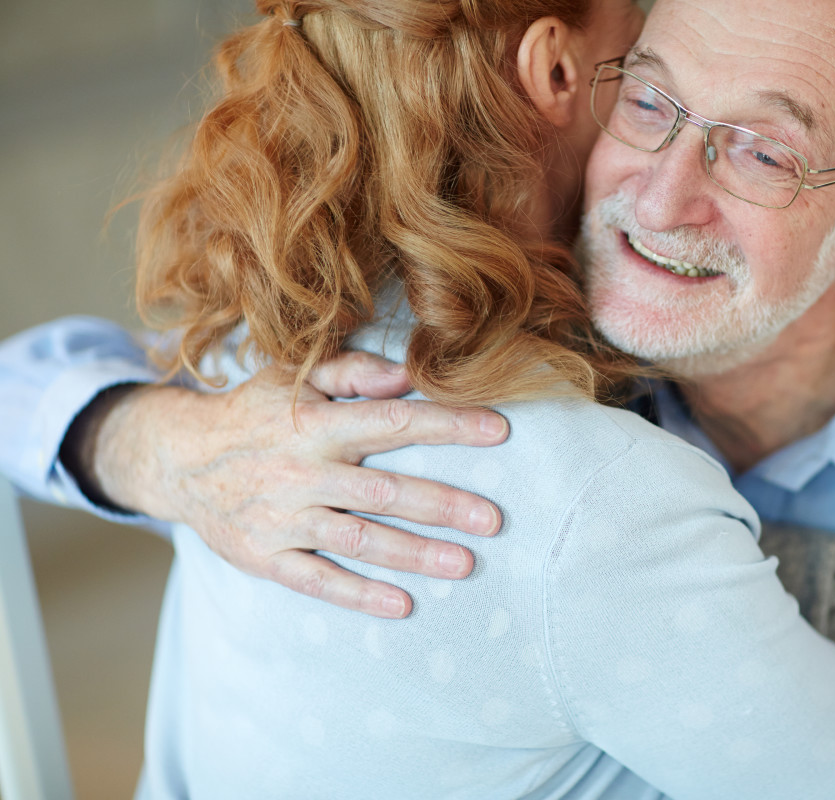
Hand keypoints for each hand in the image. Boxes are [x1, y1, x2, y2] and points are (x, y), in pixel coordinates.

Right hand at [87, 351, 508, 617]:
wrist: (175, 458)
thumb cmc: (252, 412)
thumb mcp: (293, 375)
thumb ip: (353, 369)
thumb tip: (408, 374)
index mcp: (316, 423)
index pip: (393, 422)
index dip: (448, 426)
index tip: (499, 430)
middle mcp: (302, 471)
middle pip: (384, 490)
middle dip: (443, 504)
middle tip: (494, 520)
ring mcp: (283, 518)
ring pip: (359, 539)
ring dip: (414, 553)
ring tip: (465, 564)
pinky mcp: (266, 556)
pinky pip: (317, 579)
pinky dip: (359, 594)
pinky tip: (402, 605)